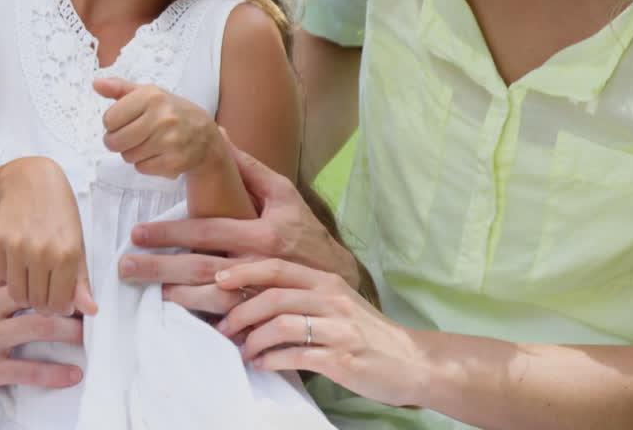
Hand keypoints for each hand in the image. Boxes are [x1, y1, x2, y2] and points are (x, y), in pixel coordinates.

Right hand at [0, 156, 97, 315]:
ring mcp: (16, 246)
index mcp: (67, 254)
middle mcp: (41, 252)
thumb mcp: (77, 243)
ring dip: (25, 293)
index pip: (59, 304)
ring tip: (33, 281)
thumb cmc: (59, 213)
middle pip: (37, 302)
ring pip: (17, 293)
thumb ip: (81, 281)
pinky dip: (10, 274)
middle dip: (43, 303)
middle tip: (46, 292)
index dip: (60, 308)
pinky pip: (1, 274)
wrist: (31, 181)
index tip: (60, 302)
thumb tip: (90, 311)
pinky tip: (19, 261)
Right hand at [0, 261, 85, 415]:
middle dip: (69, 297)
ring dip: (71, 332)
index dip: (50, 268)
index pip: (20, 266)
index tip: (71, 272)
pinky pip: (29, 370)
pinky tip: (72, 375)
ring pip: (42, 326)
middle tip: (90, 304)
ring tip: (88, 337)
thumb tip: (2, 280)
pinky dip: (55, 373)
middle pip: (39, 292)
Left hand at [94, 77, 223, 178]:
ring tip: (149, 144)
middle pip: (115, 141)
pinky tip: (159, 154)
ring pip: (127, 156)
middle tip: (131, 137)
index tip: (125, 122)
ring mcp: (170, 140)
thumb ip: (120, 89)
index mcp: (152, 96)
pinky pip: (142, 168)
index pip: (109, 119)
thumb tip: (96, 83)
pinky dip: (146, 164)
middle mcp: (162, 116)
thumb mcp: (149, 95)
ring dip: (133, 153)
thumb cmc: (171, 113)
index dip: (113, 124)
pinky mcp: (174, 161)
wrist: (206, 137)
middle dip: (118, 142)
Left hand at [119, 138, 357, 314]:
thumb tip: (219, 132)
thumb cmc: (304, 230)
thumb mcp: (282, 194)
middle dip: (161, 268)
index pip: (209, 231)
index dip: (173, 232)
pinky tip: (182, 319)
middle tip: (126, 266)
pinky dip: (208, 321)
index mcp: (261, 234)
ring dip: (180, 298)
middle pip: (202, 267)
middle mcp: (260, 265)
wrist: (339, 275)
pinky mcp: (264, 319)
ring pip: (214, 300)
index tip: (138, 233)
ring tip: (148, 293)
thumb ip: (247, 167)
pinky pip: (232, 322)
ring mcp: (262, 296)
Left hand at [215, 259, 427, 407]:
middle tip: (223, 327)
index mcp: (327, 281)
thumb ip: (302, 295)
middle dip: (240, 311)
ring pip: (281, 325)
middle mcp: (332, 299)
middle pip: (273, 296)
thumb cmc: (367, 333)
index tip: (218, 278)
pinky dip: (271, 360)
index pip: (278, 267)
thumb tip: (253, 297)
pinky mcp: (341, 359)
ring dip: (253, 339)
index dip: (244, 270)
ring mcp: (338, 329)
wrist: (414, 361)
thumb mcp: (337, 302)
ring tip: (242, 350)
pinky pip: (295, 356)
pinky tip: (262, 364)